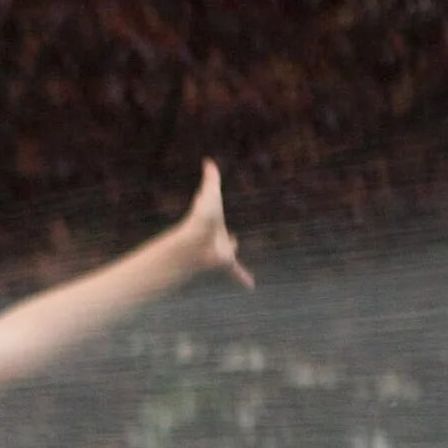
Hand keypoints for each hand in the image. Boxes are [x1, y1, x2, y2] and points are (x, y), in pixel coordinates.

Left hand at [178, 161, 251, 288]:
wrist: (196, 241)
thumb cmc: (200, 218)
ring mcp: (222, 251)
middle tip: (231, 238)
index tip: (218, 217)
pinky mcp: (225, 262)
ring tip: (233, 252)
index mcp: (216, 224)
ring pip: (229, 252)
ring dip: (231, 254)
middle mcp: (219, 237)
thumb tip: (207, 160)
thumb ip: (210, 178)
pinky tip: (251, 287)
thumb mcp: (209, 195)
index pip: (219, 219)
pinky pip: (235, 271)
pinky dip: (243, 277)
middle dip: (227, 237)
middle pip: (226, 237)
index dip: (217, 216)